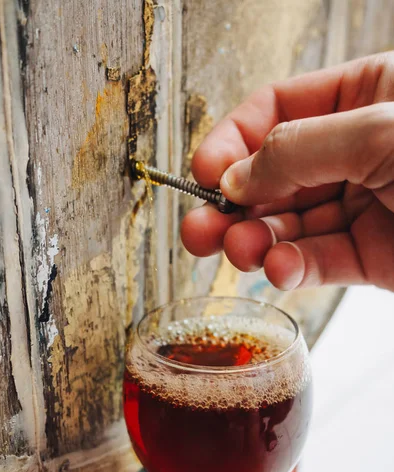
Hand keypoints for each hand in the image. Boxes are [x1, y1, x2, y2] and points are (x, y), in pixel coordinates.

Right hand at [181, 52, 393, 291]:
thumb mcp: (379, 131)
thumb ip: (297, 150)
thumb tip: (234, 179)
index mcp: (363, 98)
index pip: (277, 109)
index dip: (234, 140)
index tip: (205, 173)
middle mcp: (357, 150)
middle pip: (274, 174)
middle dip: (234, 206)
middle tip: (200, 230)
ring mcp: (364, 205)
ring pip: (290, 224)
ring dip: (257, 241)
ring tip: (239, 252)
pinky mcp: (372, 255)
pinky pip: (319, 262)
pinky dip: (292, 268)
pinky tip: (277, 269)